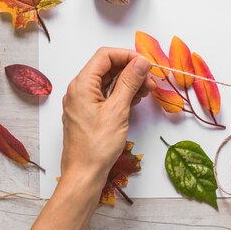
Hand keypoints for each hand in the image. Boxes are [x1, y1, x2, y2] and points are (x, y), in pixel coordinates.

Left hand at [60, 47, 154, 190]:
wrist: (84, 174)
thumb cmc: (97, 146)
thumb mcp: (118, 110)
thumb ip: (129, 82)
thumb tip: (141, 61)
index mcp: (82, 85)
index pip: (105, 56)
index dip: (127, 55)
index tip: (146, 64)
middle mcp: (79, 90)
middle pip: (107, 67)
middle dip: (130, 70)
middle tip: (151, 80)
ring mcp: (83, 102)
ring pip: (108, 82)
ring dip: (128, 83)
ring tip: (147, 91)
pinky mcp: (88, 113)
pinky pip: (106, 96)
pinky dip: (121, 95)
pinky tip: (135, 100)